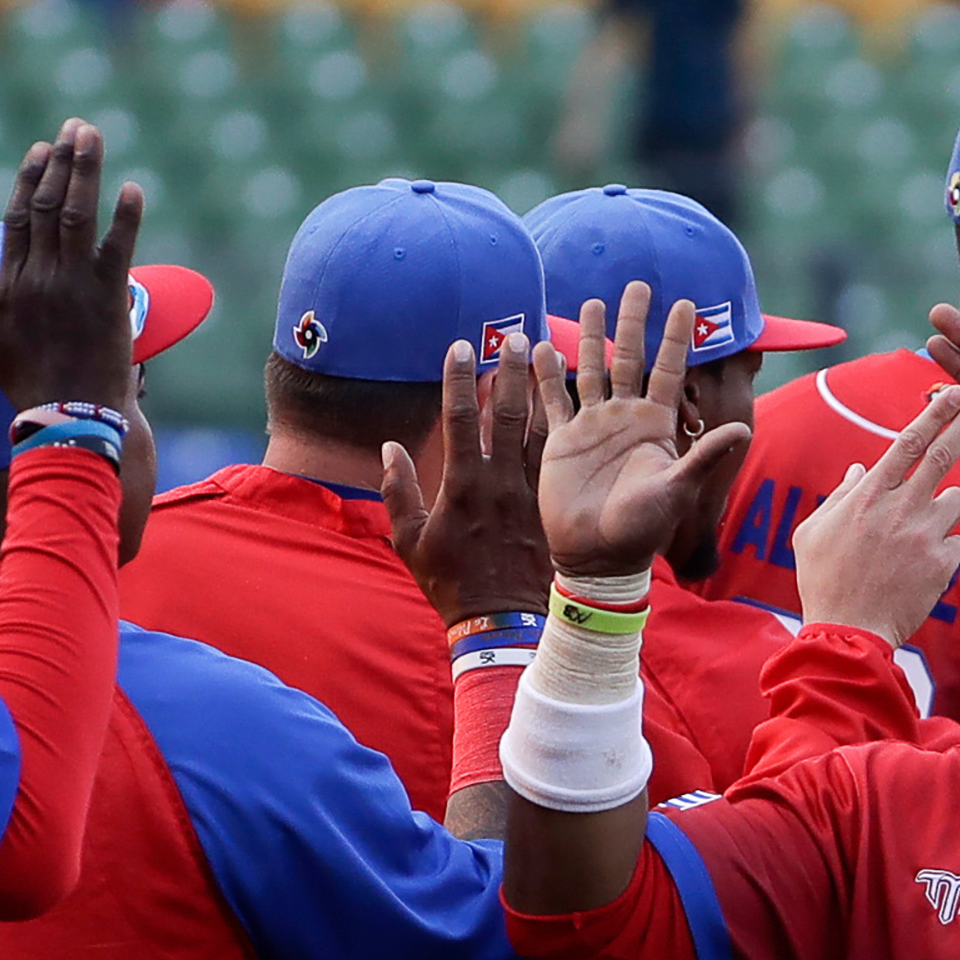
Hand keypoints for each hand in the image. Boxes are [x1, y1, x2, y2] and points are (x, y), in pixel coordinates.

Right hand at [0, 118, 143, 414]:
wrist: (66, 419)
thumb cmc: (28, 387)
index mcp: (10, 284)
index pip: (19, 218)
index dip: (31, 180)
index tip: (41, 150)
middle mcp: (38, 276)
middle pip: (48, 205)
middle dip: (61, 161)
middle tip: (75, 128)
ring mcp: (72, 284)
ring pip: (78, 214)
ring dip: (86, 171)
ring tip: (93, 136)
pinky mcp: (107, 298)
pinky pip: (118, 248)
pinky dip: (126, 217)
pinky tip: (133, 188)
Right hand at [387, 333, 555, 622]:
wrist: (502, 624)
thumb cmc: (451, 583)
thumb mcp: (410, 541)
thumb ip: (397, 491)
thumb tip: (389, 447)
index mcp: (462, 485)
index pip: (461, 418)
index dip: (459, 379)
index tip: (460, 346)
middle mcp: (500, 481)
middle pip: (508, 413)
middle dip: (510, 371)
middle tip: (516, 336)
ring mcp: (532, 493)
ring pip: (541, 430)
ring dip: (544, 389)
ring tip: (549, 355)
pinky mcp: (553, 507)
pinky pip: (560, 460)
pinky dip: (565, 428)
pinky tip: (570, 403)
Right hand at [534, 279, 756, 576]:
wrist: (598, 557)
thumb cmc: (641, 529)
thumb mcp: (677, 490)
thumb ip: (705, 456)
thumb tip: (742, 429)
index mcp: (655, 424)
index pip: (668, 369)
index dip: (676, 338)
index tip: (684, 302)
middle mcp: (625, 417)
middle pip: (630, 358)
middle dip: (634, 322)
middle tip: (639, 284)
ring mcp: (593, 426)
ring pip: (591, 369)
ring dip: (591, 337)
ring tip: (592, 301)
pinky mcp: (562, 440)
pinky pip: (552, 399)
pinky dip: (545, 374)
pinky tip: (538, 345)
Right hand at [788, 379, 959, 642]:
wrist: (849, 633)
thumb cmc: (824, 581)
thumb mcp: (814, 533)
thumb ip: (840, 497)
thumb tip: (858, 470)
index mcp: (869, 495)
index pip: (908, 441)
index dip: (935, 412)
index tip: (955, 391)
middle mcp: (902, 508)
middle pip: (944, 453)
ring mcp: (925, 536)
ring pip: (956, 501)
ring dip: (946, 506)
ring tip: (920, 532)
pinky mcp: (943, 565)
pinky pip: (957, 543)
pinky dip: (943, 550)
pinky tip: (920, 569)